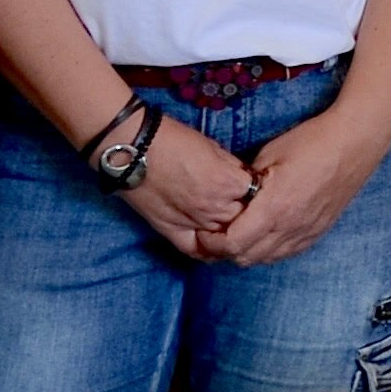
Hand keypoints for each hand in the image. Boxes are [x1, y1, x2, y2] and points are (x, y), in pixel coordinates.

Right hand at [121, 114, 257, 257]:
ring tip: (231, 222)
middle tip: (241, 203)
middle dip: (247, 210)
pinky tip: (214, 245)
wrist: (133, 148)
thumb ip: (232, 167)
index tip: (251, 184)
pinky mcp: (172, 231)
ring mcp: (193, 222)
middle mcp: (214, 207)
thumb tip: (243, 177)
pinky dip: (208, 250)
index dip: (256, 188)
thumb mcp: (213, 147)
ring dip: (230, 229)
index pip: (257, 193)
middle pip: (244, 218)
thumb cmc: (172, 140)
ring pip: (225, 237)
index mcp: (228, 183)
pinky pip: (197, 251)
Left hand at [214, 92, 390, 265]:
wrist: (355, 142)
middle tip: (214, 235)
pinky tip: (264, 236)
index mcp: (274, 207)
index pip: (233, 244)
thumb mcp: (269, 154)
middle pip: (247, 257)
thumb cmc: (311, 141)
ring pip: (267, 259)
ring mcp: (307, 231)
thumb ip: (246, 183)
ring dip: (247, 252)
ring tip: (237, 236)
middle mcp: (291, 226)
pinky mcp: (319, 230)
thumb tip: (232, 197)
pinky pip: (288, 253)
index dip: (212, 243)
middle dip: (225, 251)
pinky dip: (270, 251)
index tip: (203, 231)